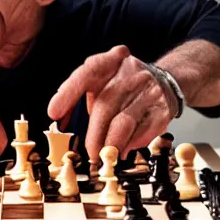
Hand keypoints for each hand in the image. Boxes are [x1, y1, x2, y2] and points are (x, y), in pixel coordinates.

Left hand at [47, 45, 176, 160]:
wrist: (166, 81)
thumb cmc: (124, 85)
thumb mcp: (101, 81)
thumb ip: (79, 96)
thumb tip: (59, 120)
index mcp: (110, 63)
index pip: (87, 72)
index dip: (68, 92)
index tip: (53, 112)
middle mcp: (130, 73)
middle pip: (105, 105)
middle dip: (94, 134)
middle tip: (89, 151)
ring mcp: (148, 90)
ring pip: (124, 122)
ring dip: (110, 143)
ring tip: (104, 156)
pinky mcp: (161, 109)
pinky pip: (143, 131)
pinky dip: (130, 144)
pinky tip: (124, 150)